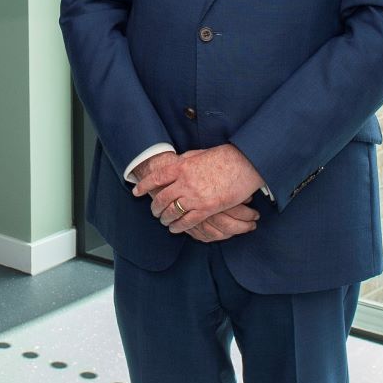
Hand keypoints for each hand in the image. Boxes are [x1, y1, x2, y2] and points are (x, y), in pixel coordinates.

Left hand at [137, 145, 262, 234]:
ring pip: (172, 211)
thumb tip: (175, 164)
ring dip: (165, 218)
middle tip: (153, 211)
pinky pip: (187, 221)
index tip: (137, 191)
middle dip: (155, 207)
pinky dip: (178, 227)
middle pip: (162, 198)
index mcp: (182, 166)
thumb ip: (185, 161)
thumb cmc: (225, 156)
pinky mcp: (207, 208)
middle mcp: (185, 182)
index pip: (156, 178)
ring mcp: (195, 196)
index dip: (144, 186)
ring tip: (163, 221)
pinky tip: (175, 229)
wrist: (246, 163)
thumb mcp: (200, 154)